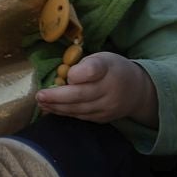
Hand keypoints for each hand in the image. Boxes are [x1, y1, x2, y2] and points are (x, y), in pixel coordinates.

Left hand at [36, 53, 157, 126]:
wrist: (136, 91)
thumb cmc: (113, 70)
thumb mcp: (103, 58)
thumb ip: (85, 64)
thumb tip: (64, 77)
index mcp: (108, 68)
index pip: (92, 71)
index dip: (76, 74)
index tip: (66, 74)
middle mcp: (109, 90)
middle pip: (80, 95)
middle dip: (56, 97)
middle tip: (39, 96)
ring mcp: (106, 107)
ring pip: (78, 109)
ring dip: (56, 107)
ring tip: (41, 102)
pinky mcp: (102, 118)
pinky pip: (80, 116)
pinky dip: (64, 113)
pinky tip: (51, 108)